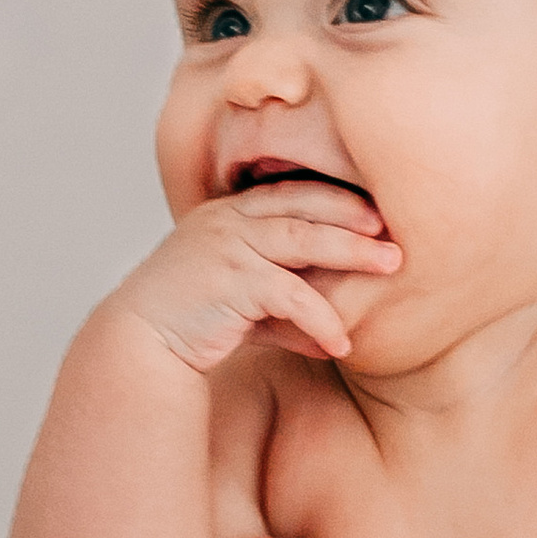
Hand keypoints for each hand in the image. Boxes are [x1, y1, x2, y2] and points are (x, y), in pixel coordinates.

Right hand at [112, 183, 402, 374]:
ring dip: (353, 253)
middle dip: (356, 219)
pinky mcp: (230, 282)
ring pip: (305, 240)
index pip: (292, 193)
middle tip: (395, 236)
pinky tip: (342, 343)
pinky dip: (322, 319)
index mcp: (230, 213)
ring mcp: (228, 246)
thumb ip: (284, 308)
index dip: (337, 199)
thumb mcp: (243, 305)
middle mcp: (229, 220)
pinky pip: (292, 296)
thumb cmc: (193, 323)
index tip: (376, 214)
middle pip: (306, 208)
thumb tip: (334, 337)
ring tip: (392, 268)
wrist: (141, 344)